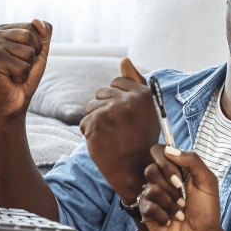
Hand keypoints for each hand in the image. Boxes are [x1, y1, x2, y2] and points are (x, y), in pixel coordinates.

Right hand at [0, 19, 51, 119]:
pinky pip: (24, 66)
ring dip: (27, 67)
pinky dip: (22, 77)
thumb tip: (36, 21)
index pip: (33, 26)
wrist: (11, 104)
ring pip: (28, 51)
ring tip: (13, 74)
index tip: (21, 58)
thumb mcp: (38, 52)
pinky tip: (9, 80)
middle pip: (31, 36)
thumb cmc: (23, 78)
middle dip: (32, 56)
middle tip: (18, 67)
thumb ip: (43, 34)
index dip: (36, 46)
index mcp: (1, 29)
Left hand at [78, 58, 158, 201]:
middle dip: (105, 109)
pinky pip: (84, 122)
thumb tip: (124, 59)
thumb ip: (135, 82)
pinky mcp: (96, 124)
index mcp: (143, 94)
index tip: (124, 116)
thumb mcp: (145, 110)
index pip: (118, 82)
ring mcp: (111, 111)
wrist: (135, 171)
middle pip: (102, 92)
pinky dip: (90, 134)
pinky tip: (104, 144)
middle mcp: (128, 100)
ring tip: (112, 136)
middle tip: (119, 129)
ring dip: (96, 121)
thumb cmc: (140, 140)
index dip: (117, 99)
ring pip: (91, 107)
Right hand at [138, 145, 220, 230]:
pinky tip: (170, 220)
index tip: (179, 178)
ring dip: (170, 203)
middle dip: (170, 187)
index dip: (165, 163)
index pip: (158, 152)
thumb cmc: (207, 211)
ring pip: (149, 188)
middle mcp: (162, 181)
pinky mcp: (147, 212)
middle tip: (183, 198)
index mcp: (176, 170)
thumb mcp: (208, 182)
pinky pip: (147, 205)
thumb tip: (169, 150)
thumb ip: (193, 161)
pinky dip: (163, 214)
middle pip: (150, 169)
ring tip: (180, 212)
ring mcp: (153, 196)